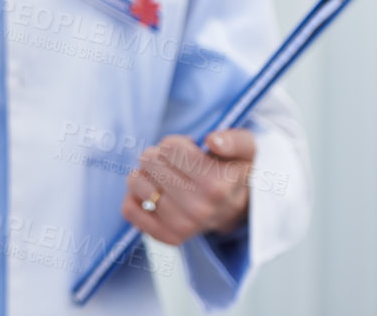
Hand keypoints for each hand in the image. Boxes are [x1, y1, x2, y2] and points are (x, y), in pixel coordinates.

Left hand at [122, 129, 253, 245]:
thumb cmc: (236, 170)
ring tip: (167, 179)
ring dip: (146, 174)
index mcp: (217, 186)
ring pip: (135, 182)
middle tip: (178, 166)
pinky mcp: (167, 237)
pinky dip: (135, 196)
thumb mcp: (246, 148)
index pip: (170, 147)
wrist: (240, 207)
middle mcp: (199, 210)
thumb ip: (233, 140)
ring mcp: (182, 226)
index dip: (177, 144)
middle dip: (160, 156)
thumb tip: (213, 141)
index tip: (191, 152)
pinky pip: (129, 209)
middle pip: (149, 160)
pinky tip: (156, 193)